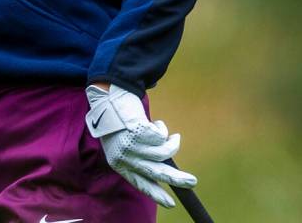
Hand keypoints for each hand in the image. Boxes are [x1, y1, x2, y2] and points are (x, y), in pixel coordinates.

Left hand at [85, 84, 196, 207]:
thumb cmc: (117, 121)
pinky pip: (162, 136)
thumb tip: (161, 172)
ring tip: (173, 137)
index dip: (156, 194)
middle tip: (192, 181)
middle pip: (156, 173)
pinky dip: (163, 129)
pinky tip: (157, 123)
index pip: (140, 183)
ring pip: (164, 153)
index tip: (170, 204)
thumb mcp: (120, 144)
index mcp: (120, 164)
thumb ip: (135, 158)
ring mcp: (133, 145)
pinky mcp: (141, 132)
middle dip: (177, 179)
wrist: (108, 97)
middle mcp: (127, 157)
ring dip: (172, 144)